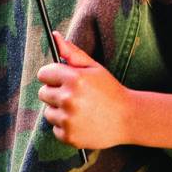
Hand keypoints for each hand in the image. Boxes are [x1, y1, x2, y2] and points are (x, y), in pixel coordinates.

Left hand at [37, 31, 130, 148]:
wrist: (128, 119)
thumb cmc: (110, 90)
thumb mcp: (94, 68)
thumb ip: (72, 53)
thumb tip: (55, 36)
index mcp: (74, 78)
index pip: (44, 74)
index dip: (53, 75)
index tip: (63, 79)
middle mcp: (68, 98)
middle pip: (43, 93)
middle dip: (56, 92)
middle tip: (76, 95)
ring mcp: (68, 119)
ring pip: (48, 112)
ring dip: (60, 110)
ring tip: (80, 109)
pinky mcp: (68, 136)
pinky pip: (55, 128)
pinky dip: (65, 126)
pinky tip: (82, 122)